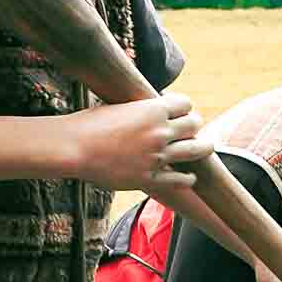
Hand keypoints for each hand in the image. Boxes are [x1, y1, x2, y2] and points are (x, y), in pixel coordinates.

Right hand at [67, 92, 213, 195]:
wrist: (74, 148)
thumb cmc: (90, 124)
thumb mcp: (118, 107)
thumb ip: (138, 110)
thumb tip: (147, 108)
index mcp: (153, 109)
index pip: (185, 103)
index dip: (184, 106)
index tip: (182, 110)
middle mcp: (160, 131)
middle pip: (194, 124)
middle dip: (194, 124)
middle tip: (193, 127)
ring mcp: (158, 155)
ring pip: (196, 150)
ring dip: (203, 147)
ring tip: (206, 147)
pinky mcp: (151, 176)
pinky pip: (182, 179)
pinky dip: (189, 178)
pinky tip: (190, 177)